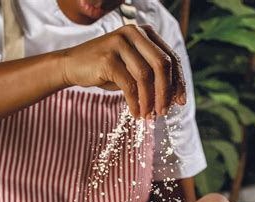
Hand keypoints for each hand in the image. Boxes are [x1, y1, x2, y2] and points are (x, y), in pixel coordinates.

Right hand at [57, 24, 185, 118]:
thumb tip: (173, 97)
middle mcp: (134, 33)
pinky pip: (128, 85)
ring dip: (149, 100)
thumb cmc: (107, 69)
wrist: (73, 65)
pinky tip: (136, 113)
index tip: (180, 102)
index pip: (170, 57)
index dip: (178, 81)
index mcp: (144, 33)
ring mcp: (120, 43)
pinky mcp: (107, 58)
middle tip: (164, 112)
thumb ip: (152, 76)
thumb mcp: (132, 69)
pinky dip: (135, 103)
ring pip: (145, 76)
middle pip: (161, 64)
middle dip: (166, 92)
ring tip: (148, 116)